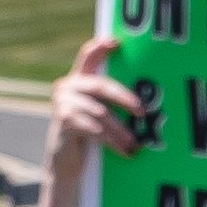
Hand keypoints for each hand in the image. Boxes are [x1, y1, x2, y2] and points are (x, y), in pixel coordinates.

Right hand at [54, 31, 145, 161]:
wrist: (64, 164)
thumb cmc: (88, 139)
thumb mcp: (99, 116)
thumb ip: (109, 102)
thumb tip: (142, 105)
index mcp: (79, 80)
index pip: (88, 56)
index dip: (101, 47)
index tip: (117, 42)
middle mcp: (68, 87)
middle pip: (101, 86)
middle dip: (124, 98)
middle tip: (142, 111)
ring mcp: (63, 102)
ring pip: (101, 113)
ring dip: (121, 131)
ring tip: (136, 145)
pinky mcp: (63, 121)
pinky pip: (94, 129)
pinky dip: (112, 142)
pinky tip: (124, 151)